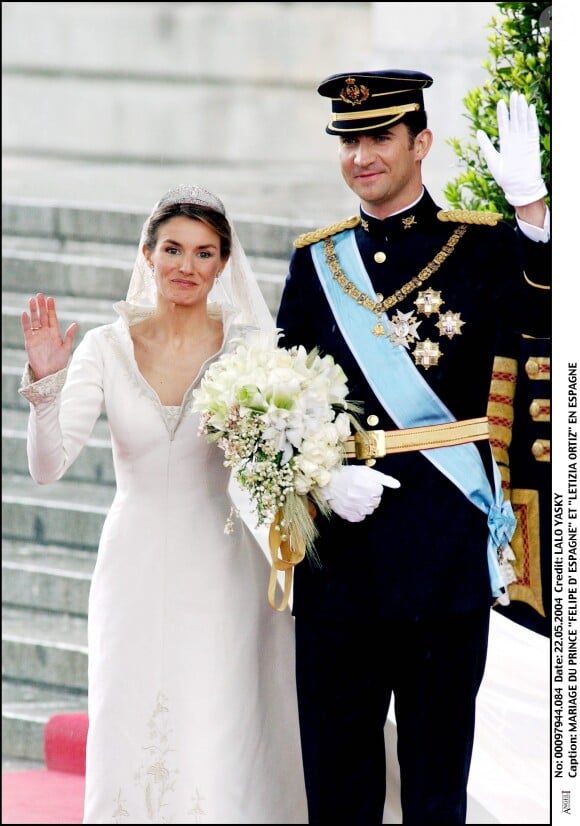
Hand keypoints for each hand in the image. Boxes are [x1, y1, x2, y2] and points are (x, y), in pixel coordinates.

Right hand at [21, 293, 77, 379]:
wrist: (49, 372)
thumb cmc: (59, 361)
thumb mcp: (66, 348)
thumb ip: (69, 336)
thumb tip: (75, 324)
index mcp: (55, 333)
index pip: (52, 317)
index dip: (51, 308)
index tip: (50, 298)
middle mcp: (45, 332)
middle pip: (42, 316)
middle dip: (41, 306)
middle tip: (40, 295)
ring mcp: (37, 336)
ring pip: (34, 321)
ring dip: (33, 311)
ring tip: (32, 300)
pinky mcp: (30, 341)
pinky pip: (27, 330)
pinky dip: (25, 322)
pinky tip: (25, 313)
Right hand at [319, 464, 399, 521]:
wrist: (328, 483)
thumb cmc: (348, 475)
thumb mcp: (366, 471)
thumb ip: (384, 479)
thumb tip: (398, 485)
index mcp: (371, 489)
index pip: (380, 492)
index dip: (372, 486)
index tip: (363, 483)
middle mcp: (365, 501)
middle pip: (376, 502)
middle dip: (369, 496)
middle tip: (358, 489)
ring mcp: (358, 510)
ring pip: (369, 510)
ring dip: (363, 504)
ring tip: (354, 496)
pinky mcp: (351, 516)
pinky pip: (360, 517)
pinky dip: (357, 512)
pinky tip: (351, 504)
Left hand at [476, 91, 546, 206]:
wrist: (518, 188)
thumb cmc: (505, 178)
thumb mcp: (492, 160)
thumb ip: (486, 145)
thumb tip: (478, 131)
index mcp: (505, 143)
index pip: (504, 124)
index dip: (502, 113)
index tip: (500, 102)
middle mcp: (515, 140)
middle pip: (514, 120)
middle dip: (513, 107)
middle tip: (512, 93)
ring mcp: (524, 141)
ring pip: (523, 121)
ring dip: (522, 109)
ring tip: (520, 97)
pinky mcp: (532, 145)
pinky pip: (533, 129)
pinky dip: (531, 119)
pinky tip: (530, 108)